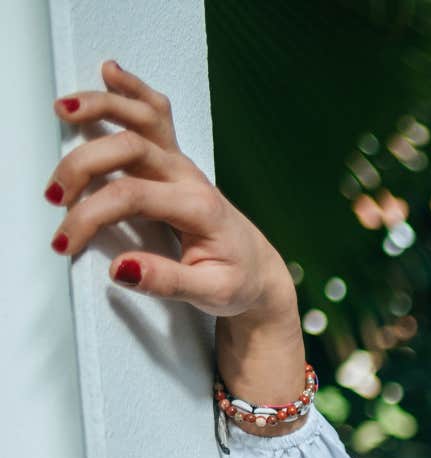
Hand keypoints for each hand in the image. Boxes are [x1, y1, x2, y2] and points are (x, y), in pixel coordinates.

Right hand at [47, 59, 293, 320]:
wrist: (258, 270)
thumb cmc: (235, 281)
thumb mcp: (212, 294)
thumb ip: (167, 281)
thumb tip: (120, 268)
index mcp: (199, 208)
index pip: (132, 198)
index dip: (90, 216)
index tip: (64, 242)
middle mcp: (190, 178)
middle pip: (131, 149)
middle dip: (84, 164)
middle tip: (53, 194)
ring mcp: (182, 164)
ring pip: (144, 120)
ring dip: (104, 108)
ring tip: (64, 109)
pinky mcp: (174, 161)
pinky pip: (156, 115)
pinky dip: (133, 90)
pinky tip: (110, 72)